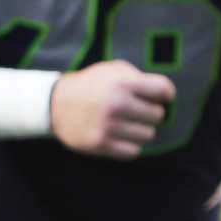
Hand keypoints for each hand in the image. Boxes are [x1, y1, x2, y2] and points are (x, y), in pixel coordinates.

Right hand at [50, 60, 175, 159]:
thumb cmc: (90, 85)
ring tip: (126, 124)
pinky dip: (129, 145)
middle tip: (135, 111)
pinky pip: (133, 151)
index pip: (164, 90)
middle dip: (149, 113)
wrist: (54, 104)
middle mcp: (117, 104)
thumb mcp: (111, 70)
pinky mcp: (100, 144)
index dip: (165, 94)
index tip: (159, 97)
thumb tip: (165, 94)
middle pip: (158, 116)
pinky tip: (119, 136)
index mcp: (122, 83)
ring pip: (148, 135)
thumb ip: (138, 77)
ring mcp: (108, 126)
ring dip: (140, 130)